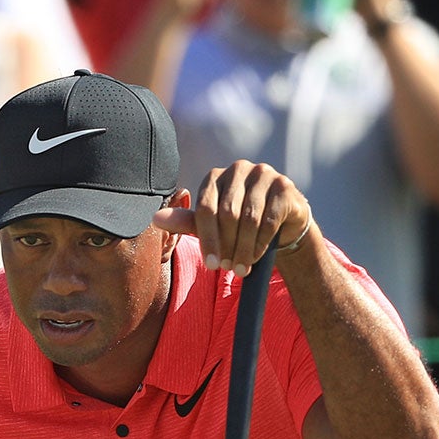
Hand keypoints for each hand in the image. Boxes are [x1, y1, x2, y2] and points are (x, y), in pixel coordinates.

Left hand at [154, 161, 312, 273]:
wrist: (281, 223)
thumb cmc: (238, 224)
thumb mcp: (211, 225)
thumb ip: (186, 222)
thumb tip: (155, 218)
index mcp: (214, 176)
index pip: (205, 209)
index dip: (208, 239)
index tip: (211, 265)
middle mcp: (238, 169)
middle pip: (227, 214)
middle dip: (227, 246)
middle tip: (228, 269)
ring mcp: (263, 174)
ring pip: (249, 219)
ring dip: (244, 249)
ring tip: (241, 269)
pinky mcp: (283, 185)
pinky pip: (269, 219)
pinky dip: (261, 243)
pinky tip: (257, 256)